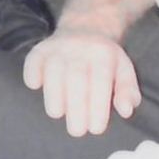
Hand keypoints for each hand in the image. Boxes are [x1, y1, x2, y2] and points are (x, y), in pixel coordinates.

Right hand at [23, 26, 141, 138]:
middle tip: (77, 131)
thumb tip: (126, 111)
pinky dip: (31, 72)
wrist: (86, 27)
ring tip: (57, 114)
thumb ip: (127, 92)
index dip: (98, 105)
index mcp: (104, 54)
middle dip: (75, 106)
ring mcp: (59, 46)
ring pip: (53, 68)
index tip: (96, 129)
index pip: (100, 80)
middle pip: (76, 76)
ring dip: (53, 93)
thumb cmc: (106, 60)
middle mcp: (80, 47)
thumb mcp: (124, 71)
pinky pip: (33, 59)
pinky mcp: (41, 48)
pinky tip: (34, 86)